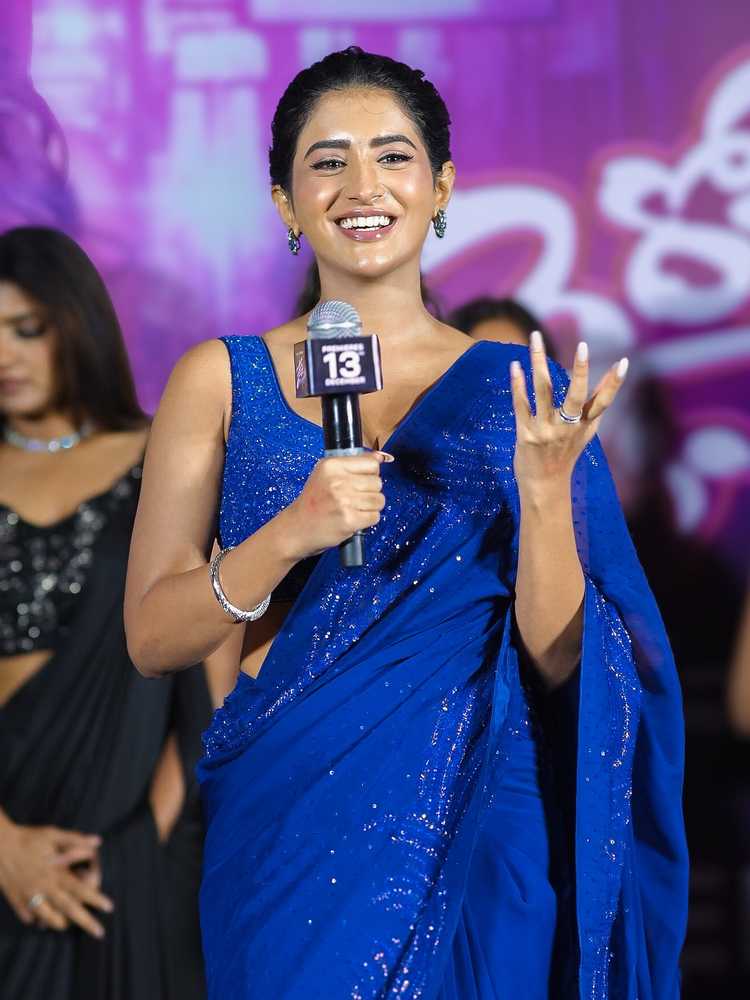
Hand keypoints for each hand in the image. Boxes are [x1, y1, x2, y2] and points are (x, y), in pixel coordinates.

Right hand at [0, 821, 113, 936]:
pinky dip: (34, 918)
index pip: (80, 889)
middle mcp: (43, 887)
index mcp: (55, 873)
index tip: (110, 907)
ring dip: (58, 922)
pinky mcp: (14, 898)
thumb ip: (76, 839)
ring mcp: (28, 895)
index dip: (96, 898)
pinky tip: (39, 920)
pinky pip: (26, 914)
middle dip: (85, 921)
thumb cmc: (28, 838)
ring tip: (66, 925)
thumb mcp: (53, 834)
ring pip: (46, 916)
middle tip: (99, 933)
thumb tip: (98, 842)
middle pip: (68, 909)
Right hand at [284, 451, 391, 559]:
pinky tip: (353, 518)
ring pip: (379, 500)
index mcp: (332, 465)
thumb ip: (353, 464)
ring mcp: (344, 501)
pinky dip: (367, 520)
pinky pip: (375, 517)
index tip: (359, 481)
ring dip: (370, 507)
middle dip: (370, 492)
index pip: (372, 464)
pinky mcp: (349, 520)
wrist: (298, 527)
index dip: (369, 474)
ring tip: (354, 509)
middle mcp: (338, 481)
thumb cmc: (314, 501)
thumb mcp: (326, 474)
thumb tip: (380, 457)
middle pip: (377, 483)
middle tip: (353, 498)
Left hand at [510, 331, 627, 489]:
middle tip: (583, 346)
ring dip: (538, 363)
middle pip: (575, 396)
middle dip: (580, 370)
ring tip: (535, 338)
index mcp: (585, 426)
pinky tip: (514, 366)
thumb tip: (617, 372)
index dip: (613, 383)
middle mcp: (567, 428)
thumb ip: (598, 403)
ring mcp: (546, 431)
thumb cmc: (566, 454)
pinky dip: (518, 385)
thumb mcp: (587, 431)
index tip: (624, 362)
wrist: (544, 486)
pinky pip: (521, 405)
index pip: (603, 402)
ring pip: (543, 392)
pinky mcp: (526, 434)